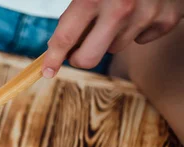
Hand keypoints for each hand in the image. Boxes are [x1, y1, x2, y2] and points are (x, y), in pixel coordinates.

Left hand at [43, 0, 182, 76]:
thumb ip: (74, 13)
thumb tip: (57, 45)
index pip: (65, 39)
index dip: (53, 59)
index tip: (47, 71)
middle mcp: (120, 8)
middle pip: (89, 58)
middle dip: (80, 57)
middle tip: (77, 50)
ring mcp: (146, 15)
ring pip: (115, 49)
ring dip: (110, 38)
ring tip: (116, 14)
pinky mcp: (166, 18)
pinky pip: (142, 40)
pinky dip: (137, 31)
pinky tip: (138, 12)